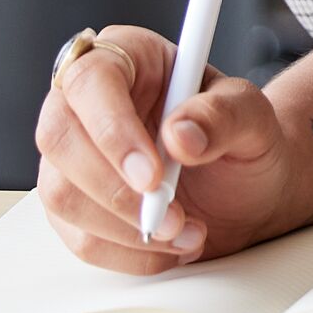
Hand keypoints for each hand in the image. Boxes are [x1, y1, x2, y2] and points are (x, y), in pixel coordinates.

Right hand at [32, 26, 312, 273]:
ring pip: (62, 195)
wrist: (247, 191)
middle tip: (172, 217)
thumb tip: (180, 135)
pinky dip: (127, 255)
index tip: (153, 176)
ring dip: (125, 229)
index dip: (113, 129)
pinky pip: (79, 238)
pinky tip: (168, 246)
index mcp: (126, 57)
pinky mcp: (74, 205)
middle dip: (115, 191)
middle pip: (59, 138)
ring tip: (185, 232)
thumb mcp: (252, 116)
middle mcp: (86, 102)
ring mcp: (72, 156)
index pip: (92, 80)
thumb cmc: (242, 139)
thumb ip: (223, 115)